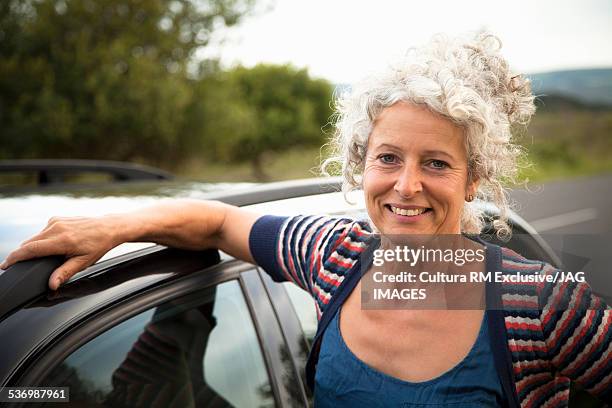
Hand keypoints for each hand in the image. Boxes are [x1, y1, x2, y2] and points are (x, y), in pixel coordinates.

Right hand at [0, 215, 121, 289]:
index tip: (5, 265)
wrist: (109, 227)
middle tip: (18, 266)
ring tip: (45, 256)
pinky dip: (42, 240)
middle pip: (29, 243)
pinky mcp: (57, 218)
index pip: (30, 249)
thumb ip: (65, 272)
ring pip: (35, 237)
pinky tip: (52, 246)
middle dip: (22, 255)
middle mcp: (56, 228)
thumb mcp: (83, 262)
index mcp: (62, 240)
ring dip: (34, 247)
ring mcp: (56, 221)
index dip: (15, 258)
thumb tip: (51, 285)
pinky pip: (42, 232)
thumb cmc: (98, 245)